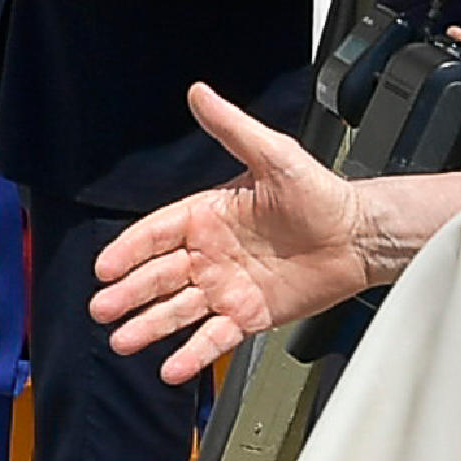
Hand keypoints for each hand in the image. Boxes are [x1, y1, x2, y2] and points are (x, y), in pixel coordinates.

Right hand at [90, 83, 372, 381]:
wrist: (359, 236)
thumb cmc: (321, 194)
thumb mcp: (275, 154)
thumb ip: (232, 129)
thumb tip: (200, 92)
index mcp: (208, 216)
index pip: (157, 234)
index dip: (129, 250)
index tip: (105, 266)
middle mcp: (211, 254)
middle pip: (158, 277)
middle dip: (128, 294)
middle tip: (101, 308)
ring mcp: (227, 288)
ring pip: (178, 311)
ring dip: (148, 326)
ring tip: (122, 341)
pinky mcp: (249, 316)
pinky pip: (214, 338)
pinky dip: (192, 354)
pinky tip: (171, 367)